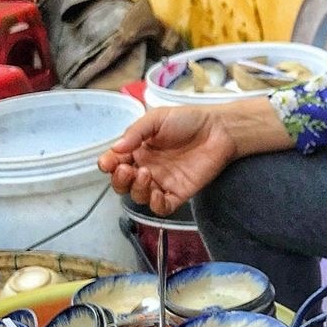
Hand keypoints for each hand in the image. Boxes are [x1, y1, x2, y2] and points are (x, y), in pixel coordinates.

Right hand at [97, 107, 235, 215]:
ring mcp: (162, 182)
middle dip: (119, 180)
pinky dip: (155, 205)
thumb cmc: (188, 120)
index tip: (108, 163)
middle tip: (127, 169)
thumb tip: (116, 148)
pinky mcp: (179, 193)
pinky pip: (162, 207)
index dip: (108, 165)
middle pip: (123, 183)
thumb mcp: (157, 118)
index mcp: (138, 149)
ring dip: (136, 189)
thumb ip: (135, 132)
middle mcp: (147, 167)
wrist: (219, 129)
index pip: (115, 162)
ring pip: (139, 196)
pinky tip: (156, 193)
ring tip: (145, 174)